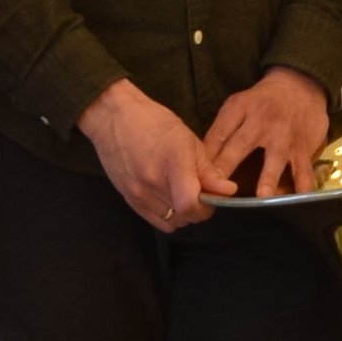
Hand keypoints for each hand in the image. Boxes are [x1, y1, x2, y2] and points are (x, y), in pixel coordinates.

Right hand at [81, 79, 226, 230]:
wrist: (113, 117)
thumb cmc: (153, 122)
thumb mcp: (188, 139)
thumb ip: (208, 169)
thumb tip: (228, 190)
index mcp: (173, 163)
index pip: (191, 205)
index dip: (207, 207)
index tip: (212, 196)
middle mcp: (153, 182)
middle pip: (185, 216)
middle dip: (199, 209)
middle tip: (199, 191)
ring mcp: (138, 193)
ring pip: (173, 222)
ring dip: (183, 213)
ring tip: (181, 192)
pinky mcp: (128, 199)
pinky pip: (156, 222)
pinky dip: (167, 216)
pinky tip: (167, 197)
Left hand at [203, 66, 337, 199]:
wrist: (301, 87)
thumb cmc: (262, 102)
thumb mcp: (239, 105)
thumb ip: (222, 130)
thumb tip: (201, 163)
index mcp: (241, 108)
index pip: (219, 132)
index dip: (207, 154)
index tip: (197, 174)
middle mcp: (262, 121)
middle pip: (241, 144)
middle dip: (228, 164)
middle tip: (217, 185)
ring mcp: (284, 136)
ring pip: (276, 158)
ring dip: (269, 177)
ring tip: (263, 195)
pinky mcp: (303, 148)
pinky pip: (304, 169)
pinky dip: (304, 185)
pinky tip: (300, 199)